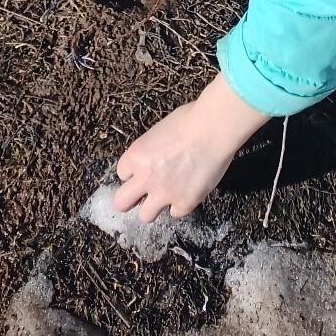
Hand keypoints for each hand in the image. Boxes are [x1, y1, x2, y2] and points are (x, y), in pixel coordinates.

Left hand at [114, 74, 269, 220]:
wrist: (214, 128)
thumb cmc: (189, 119)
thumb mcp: (158, 132)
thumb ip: (149, 152)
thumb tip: (151, 161)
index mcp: (136, 156)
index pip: (122, 173)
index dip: (133, 172)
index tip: (144, 169)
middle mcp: (145, 178)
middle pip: (121, 203)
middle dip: (131, 198)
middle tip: (143, 193)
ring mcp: (165, 194)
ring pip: (145, 216)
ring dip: (154, 206)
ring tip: (167, 195)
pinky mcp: (185, 203)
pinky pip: (175, 213)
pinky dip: (181, 204)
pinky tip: (189, 190)